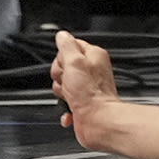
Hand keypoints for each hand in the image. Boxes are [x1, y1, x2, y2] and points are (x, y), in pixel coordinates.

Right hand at [52, 31, 120, 148]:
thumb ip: (66, 46)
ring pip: (63, 86)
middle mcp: (91, 71)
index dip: (62, 58)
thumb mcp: (74, 62)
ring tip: (72, 97)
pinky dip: (65, 110)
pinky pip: (66, 103)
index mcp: (92, 56)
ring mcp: (87, 89)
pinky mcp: (83, 105)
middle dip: (61, 78)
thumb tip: (62, 35)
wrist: (98, 123)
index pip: (69, 47)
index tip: (65, 67)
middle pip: (63, 68)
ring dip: (62, 94)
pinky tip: (71, 110)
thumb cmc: (91, 94)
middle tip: (70, 83)